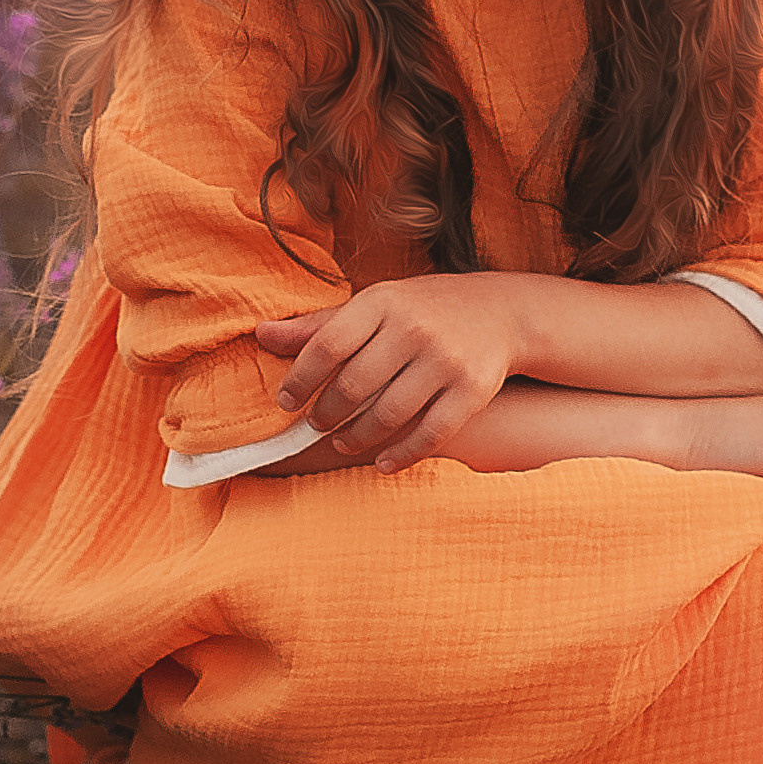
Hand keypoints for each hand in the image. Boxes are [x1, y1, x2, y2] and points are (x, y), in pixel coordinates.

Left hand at [256, 278, 526, 471]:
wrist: (500, 312)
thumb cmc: (422, 310)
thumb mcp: (374, 305)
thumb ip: (320, 325)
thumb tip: (261, 336)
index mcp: (383, 301)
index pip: (328, 345)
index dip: (300, 379)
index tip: (285, 401)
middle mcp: (415, 328)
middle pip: (354, 384)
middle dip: (326, 413)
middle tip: (314, 425)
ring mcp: (446, 361)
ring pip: (388, 414)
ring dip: (357, 437)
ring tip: (342, 442)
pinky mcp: (472, 391)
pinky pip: (430, 433)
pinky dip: (402, 454)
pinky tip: (383, 462)